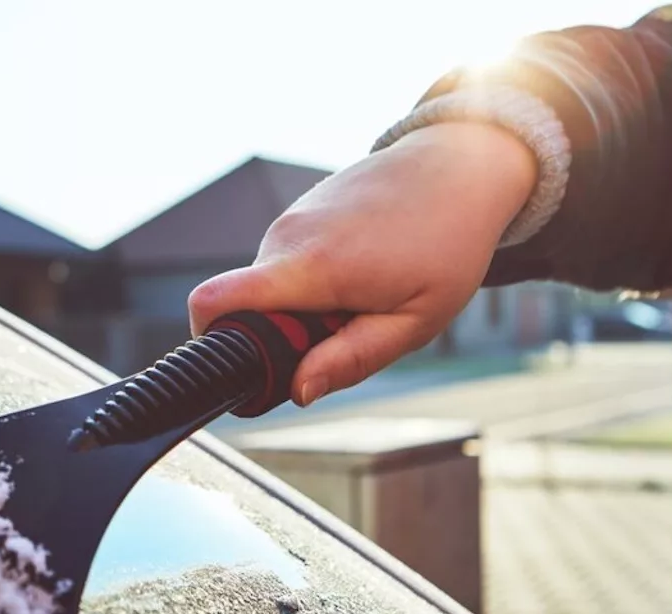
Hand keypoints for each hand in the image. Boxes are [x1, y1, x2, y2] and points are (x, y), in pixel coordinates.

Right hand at [187, 122, 537, 406]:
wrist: (460, 165)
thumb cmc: (447, 244)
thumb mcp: (414, 321)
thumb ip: (351, 359)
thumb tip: (297, 391)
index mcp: (310, 267)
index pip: (214, 301)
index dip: (210, 343)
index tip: (253, 366)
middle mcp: (286, 237)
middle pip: (249, 309)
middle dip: (286, 334)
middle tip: (350, 327)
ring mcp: (289, 219)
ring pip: (272, 289)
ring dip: (307, 307)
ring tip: (366, 291)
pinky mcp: (298, 212)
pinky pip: (287, 265)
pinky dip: (314, 281)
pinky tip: (363, 266)